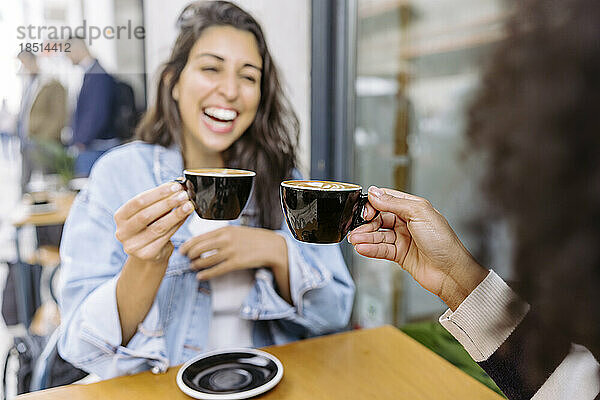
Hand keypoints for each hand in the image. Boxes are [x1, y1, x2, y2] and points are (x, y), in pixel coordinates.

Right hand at [114, 182, 193, 265]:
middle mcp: (122, 232)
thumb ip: (160, 200)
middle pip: (147, 215)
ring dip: (176, 214)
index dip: (158, 193)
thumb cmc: (150, 227)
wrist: (150, 253)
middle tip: (184, 195)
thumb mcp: (151, 212)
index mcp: (120, 217)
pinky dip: (177, 225)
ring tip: (188, 206)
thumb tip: (177, 186)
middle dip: (168, 203)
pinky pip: (165, 237)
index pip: (138, 202)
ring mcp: (133, 246)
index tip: (175, 186)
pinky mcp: (147, 254)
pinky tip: (185, 217)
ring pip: (158, 227)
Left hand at [179, 226, 287, 280]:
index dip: (188, 245)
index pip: (200, 237)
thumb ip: (221, 235)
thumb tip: (204, 241)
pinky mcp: (236, 263)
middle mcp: (226, 240)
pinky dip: (206, 274)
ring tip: (193, 267)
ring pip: (206, 260)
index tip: (182, 250)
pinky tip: (200, 276)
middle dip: (190, 255)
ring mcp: (231, 252)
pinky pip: (216, 270)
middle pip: (200, 248)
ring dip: (196, 265)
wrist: (271, 246)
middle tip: (187, 259)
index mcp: (225, 230)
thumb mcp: (236, 231)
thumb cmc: (253, 239)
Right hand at [348, 186, 487, 310]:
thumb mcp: (419, 213)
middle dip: (366, 224)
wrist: (450, 272)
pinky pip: (381, 249)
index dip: (373, 204)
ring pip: (378, 235)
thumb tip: (375, 193)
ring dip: (365, 237)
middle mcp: (407, 222)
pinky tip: (363, 248)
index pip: (387, 200)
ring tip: (355, 240)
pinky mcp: (400, 254)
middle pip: (379, 218)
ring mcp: (403, 239)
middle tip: (356, 229)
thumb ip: (395, 202)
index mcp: (414, 208)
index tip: (365, 210)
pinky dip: (370, 249)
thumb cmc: (443, 242)